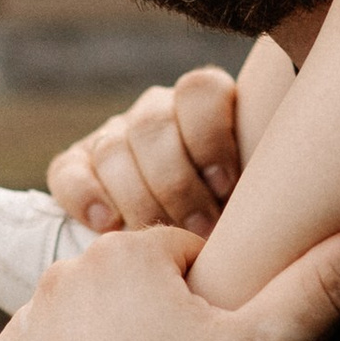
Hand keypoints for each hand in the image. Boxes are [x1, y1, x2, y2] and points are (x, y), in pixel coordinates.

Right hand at [45, 68, 243, 239]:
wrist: (180, 249)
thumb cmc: (232, 223)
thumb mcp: (253, 196)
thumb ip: (262, 185)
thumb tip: (271, 202)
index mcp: (202, 106)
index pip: (200, 91)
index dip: (212, 137)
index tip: (227, 186)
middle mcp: (156, 114)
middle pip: (154, 126)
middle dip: (177, 183)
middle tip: (200, 228)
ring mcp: (112, 137)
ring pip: (114, 149)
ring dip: (139, 199)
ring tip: (160, 241)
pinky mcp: (75, 166)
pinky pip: (68, 171)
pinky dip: (86, 197)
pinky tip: (107, 225)